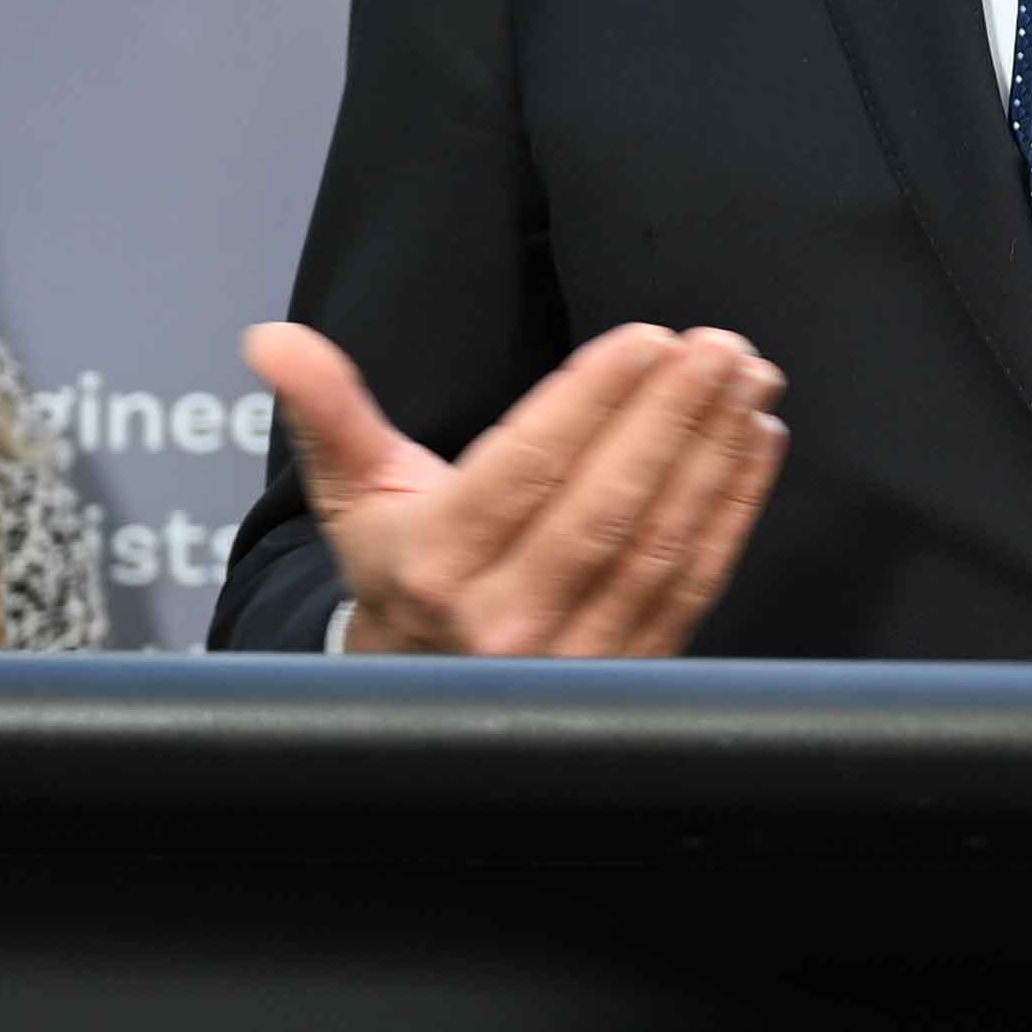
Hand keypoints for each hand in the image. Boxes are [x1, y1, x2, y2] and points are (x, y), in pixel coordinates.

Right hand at [242, 317, 783, 656]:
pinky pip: (696, 583)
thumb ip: (327, 410)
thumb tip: (273, 339)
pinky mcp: (635, 668)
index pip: (527, 470)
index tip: (647, 338)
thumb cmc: (399, 569)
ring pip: (661, 546)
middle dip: (673, 419)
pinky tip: (757, 443)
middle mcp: (506, 619)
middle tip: (719, 349)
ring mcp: (579, 654)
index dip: (592, 401)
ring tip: (749, 381)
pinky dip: (735, 509)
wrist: (425, 693)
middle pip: (606, 507)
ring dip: (716, 456)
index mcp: (435, 565)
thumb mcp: (353, 493)